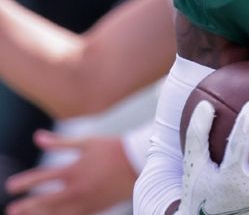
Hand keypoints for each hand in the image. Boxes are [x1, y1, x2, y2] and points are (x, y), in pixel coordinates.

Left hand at [4, 129, 136, 214]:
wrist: (141, 162)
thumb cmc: (114, 149)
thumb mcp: (87, 142)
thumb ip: (60, 143)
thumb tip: (37, 137)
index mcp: (74, 170)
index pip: (41, 178)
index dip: (24, 183)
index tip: (11, 186)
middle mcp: (77, 189)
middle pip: (45, 201)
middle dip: (27, 206)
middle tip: (12, 209)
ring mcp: (86, 201)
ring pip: (57, 213)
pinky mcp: (96, 208)